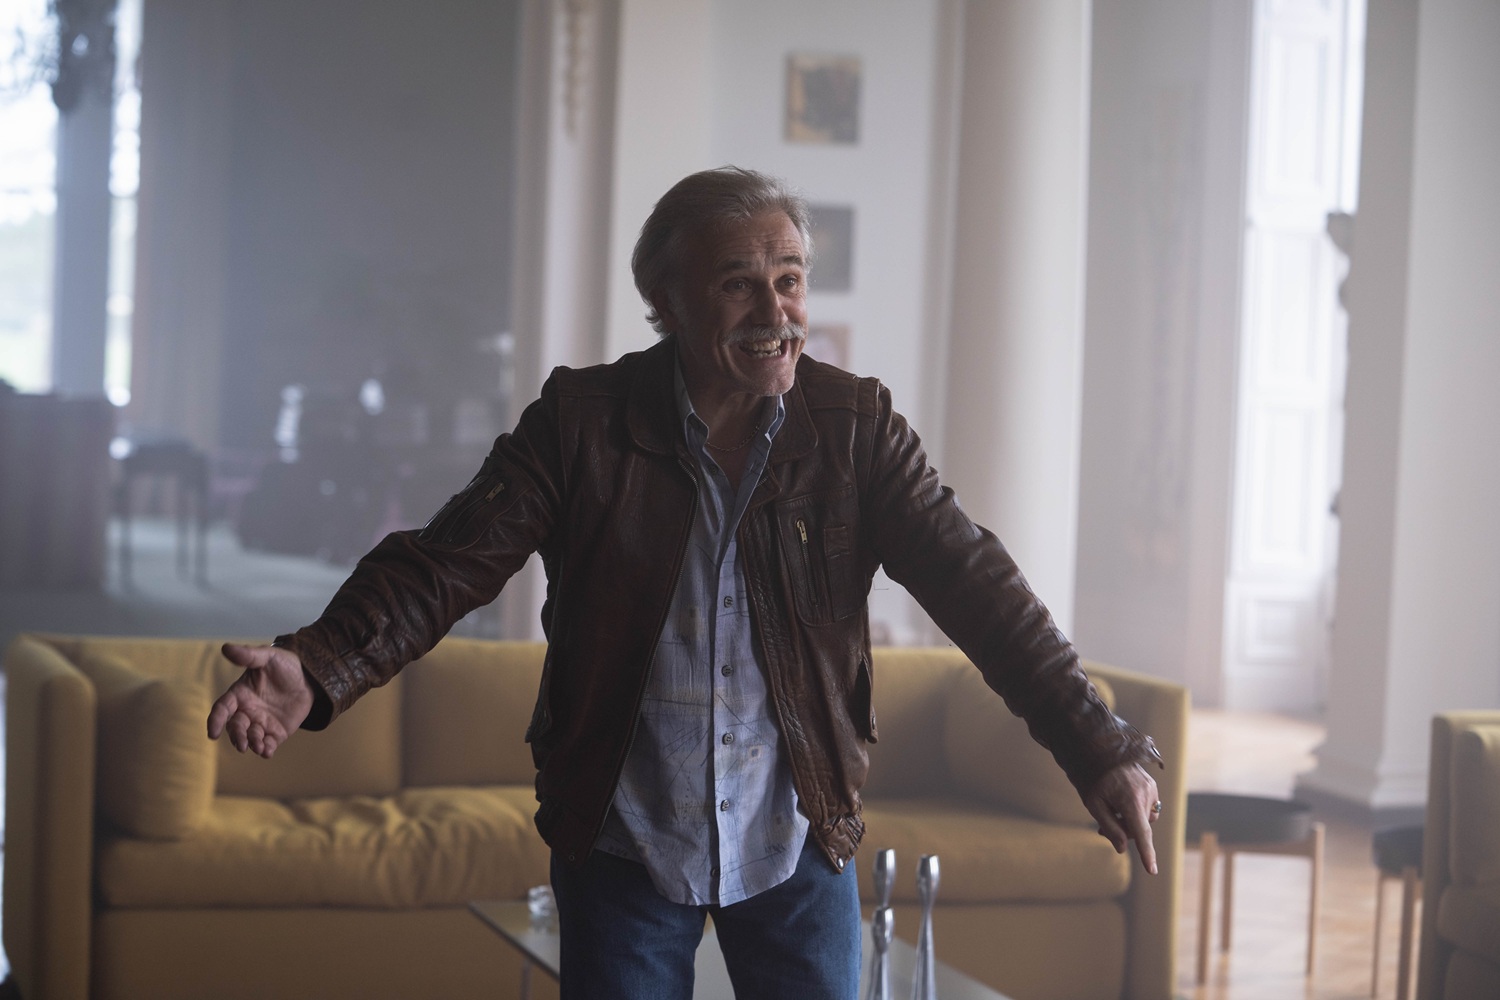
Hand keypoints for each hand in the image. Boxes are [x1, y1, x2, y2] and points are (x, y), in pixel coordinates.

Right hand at [207, 642, 313, 757]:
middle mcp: (247, 711)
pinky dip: (266, 750)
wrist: (309, 676)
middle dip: (236, 737)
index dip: (216, 721)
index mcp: (240, 694)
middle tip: (242, 745)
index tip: (212, 733)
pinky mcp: (276, 731)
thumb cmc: (284, 665)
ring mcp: (261, 722)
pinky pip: (268, 743)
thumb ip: (248, 655)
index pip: (222, 709)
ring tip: (258, 746)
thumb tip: (225, 647)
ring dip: (252, 744)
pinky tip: (267, 752)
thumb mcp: (268, 657)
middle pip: (235, 727)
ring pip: (250, 738)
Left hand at [1082, 762, 1161, 874]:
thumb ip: (1109, 827)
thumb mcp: (1094, 804)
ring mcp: (1151, 788)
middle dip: (1123, 832)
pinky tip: (1119, 802)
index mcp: (1130, 799)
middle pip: (1140, 828)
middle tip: (1101, 829)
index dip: (1146, 853)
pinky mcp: (1151, 785)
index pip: (1141, 833)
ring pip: (1143, 819)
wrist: (1098, 749)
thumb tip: (1122, 848)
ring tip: (1109, 812)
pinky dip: (1134, 811)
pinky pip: (1145, 807)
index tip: (1152, 870)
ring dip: (1129, 822)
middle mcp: (1146, 794)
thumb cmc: (1092, 776)